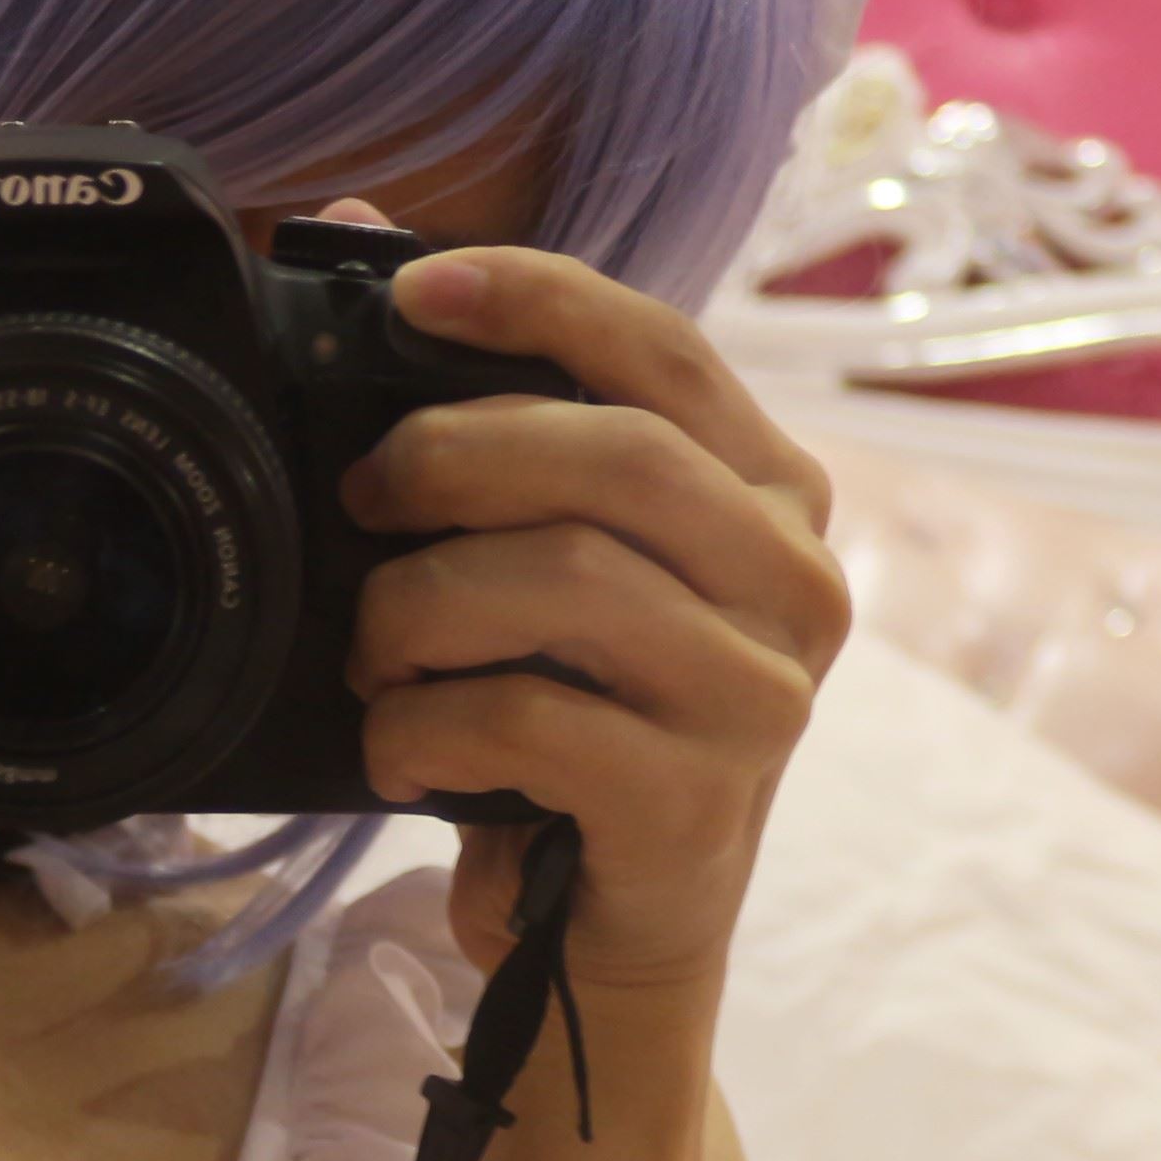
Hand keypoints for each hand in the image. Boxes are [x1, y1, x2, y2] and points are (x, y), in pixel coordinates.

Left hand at [339, 245, 849, 991]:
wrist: (611, 932)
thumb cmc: (569, 725)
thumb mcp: (540, 568)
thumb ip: (492, 423)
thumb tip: (364, 228)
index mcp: (768, 494)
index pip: (666, 352)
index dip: (542, 299)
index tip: (418, 289)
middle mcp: (795, 581)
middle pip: (616, 457)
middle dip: (455, 455)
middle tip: (364, 498)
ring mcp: (760, 696)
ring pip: (569, 581)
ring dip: (421, 607)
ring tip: (373, 653)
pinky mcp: (697, 800)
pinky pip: (532, 718)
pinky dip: (425, 725)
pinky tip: (398, 749)